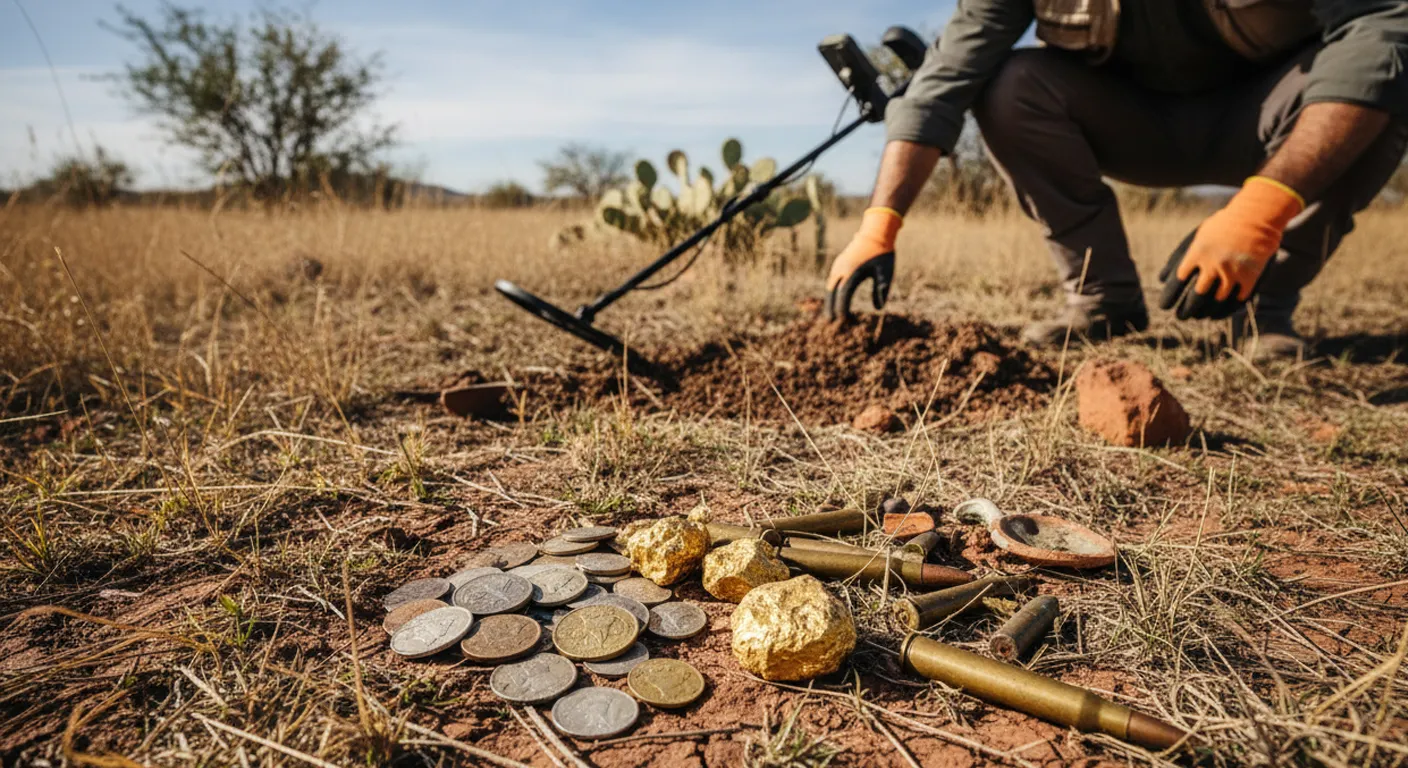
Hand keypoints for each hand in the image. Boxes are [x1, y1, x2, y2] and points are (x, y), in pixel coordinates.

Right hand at [826, 207, 902, 320]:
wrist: (876, 230)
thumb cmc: (883, 252)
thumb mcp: (886, 272)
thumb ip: (881, 290)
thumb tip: (878, 308)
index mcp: (853, 272)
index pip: (843, 295)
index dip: (842, 309)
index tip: (843, 321)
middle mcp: (842, 268)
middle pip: (832, 292)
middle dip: (831, 307)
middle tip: (830, 322)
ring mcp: (838, 265)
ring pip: (830, 286)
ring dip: (830, 300)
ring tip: (830, 314)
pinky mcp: (839, 263)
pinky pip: (832, 280)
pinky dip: (832, 291)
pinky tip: (834, 299)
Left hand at [1158, 176, 1303, 319]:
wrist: (1256, 217)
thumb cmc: (1221, 227)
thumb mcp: (1196, 236)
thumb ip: (1179, 257)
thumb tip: (1162, 279)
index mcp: (1197, 253)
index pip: (1177, 283)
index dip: (1169, 297)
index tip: (1164, 306)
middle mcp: (1214, 264)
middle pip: (1195, 297)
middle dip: (1185, 311)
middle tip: (1180, 316)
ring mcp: (1233, 272)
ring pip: (1215, 303)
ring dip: (1204, 313)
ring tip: (1197, 316)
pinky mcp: (1250, 277)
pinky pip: (1235, 302)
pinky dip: (1224, 312)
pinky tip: (1216, 315)